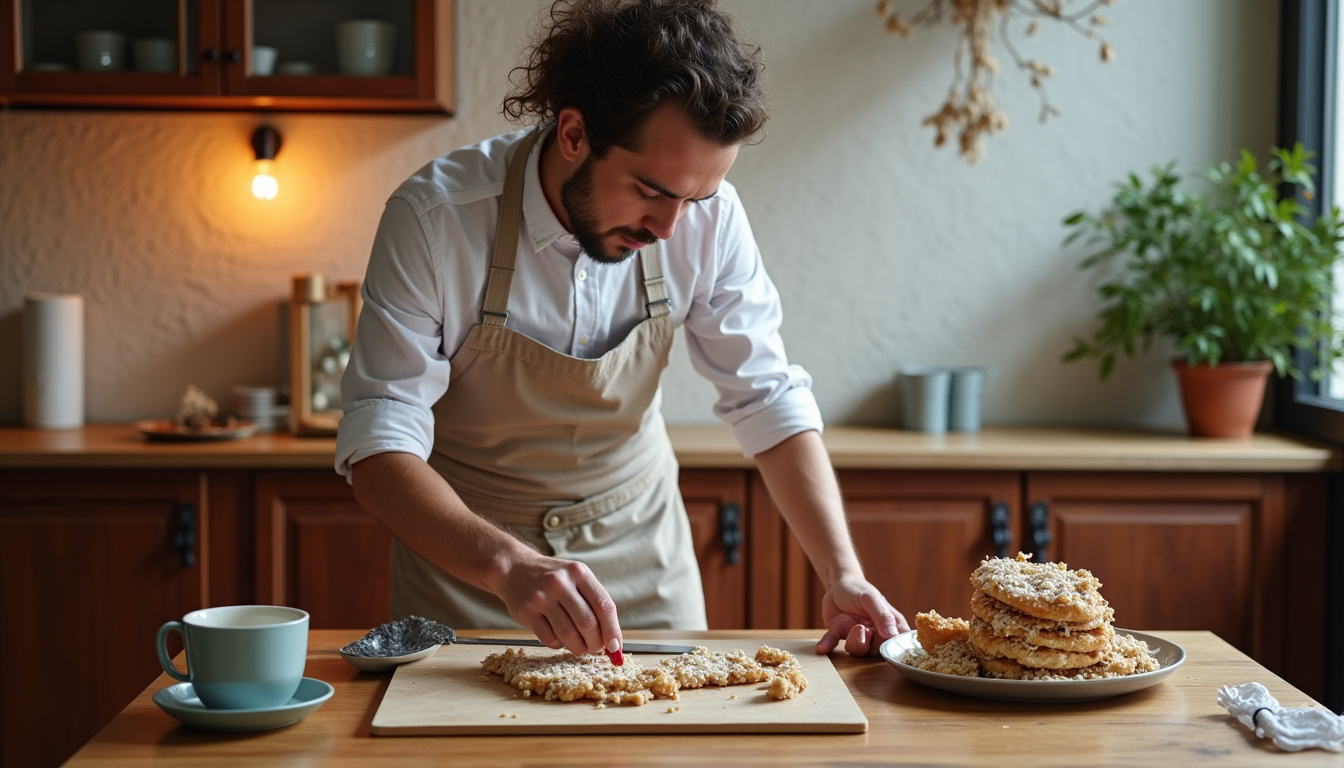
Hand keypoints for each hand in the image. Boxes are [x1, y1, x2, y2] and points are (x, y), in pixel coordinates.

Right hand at [494, 554, 622, 657]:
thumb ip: (594, 604)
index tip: (616, 647)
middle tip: (596, 648)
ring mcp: (542, 597)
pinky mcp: (526, 611)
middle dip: (596, 643)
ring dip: (579, 647)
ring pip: (568, 635)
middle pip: (587, 623)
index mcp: (579, 573)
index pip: (604, 606)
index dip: (613, 630)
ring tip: (581, 647)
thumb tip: (612, 641)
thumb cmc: (555, 579)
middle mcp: (560, 583)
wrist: (515, 569)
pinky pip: (549, 639)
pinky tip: (559, 638)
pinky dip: (559, 644)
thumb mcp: (577, 578)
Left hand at [815, 576, 908, 656]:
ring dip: (853, 641)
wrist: (837, 584)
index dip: (892, 649)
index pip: (898, 645)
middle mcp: (876, 634)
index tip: (882, 643)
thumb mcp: (871, 598)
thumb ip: (882, 616)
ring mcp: (858, 636)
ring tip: (852, 626)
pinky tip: (821, 648)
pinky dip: (828, 645)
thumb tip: (892, 635)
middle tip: (861, 627)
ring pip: (858, 651)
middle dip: (867, 643)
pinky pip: (834, 643)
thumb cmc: (859, 589)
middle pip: (876, 652)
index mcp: (891, 625)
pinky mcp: (841, 634)